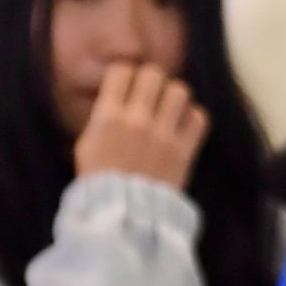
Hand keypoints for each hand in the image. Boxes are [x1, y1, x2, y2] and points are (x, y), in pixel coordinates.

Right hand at [70, 61, 205, 189]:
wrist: (124, 213)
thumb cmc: (100, 179)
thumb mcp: (87, 144)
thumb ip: (103, 117)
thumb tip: (117, 95)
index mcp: (108, 118)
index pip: (122, 71)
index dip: (125, 74)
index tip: (127, 85)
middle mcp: (137, 121)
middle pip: (153, 75)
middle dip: (151, 81)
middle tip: (150, 95)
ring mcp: (163, 136)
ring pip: (180, 91)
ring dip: (174, 97)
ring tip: (168, 109)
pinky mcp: (184, 151)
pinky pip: (199, 117)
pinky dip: (192, 117)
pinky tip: (182, 126)